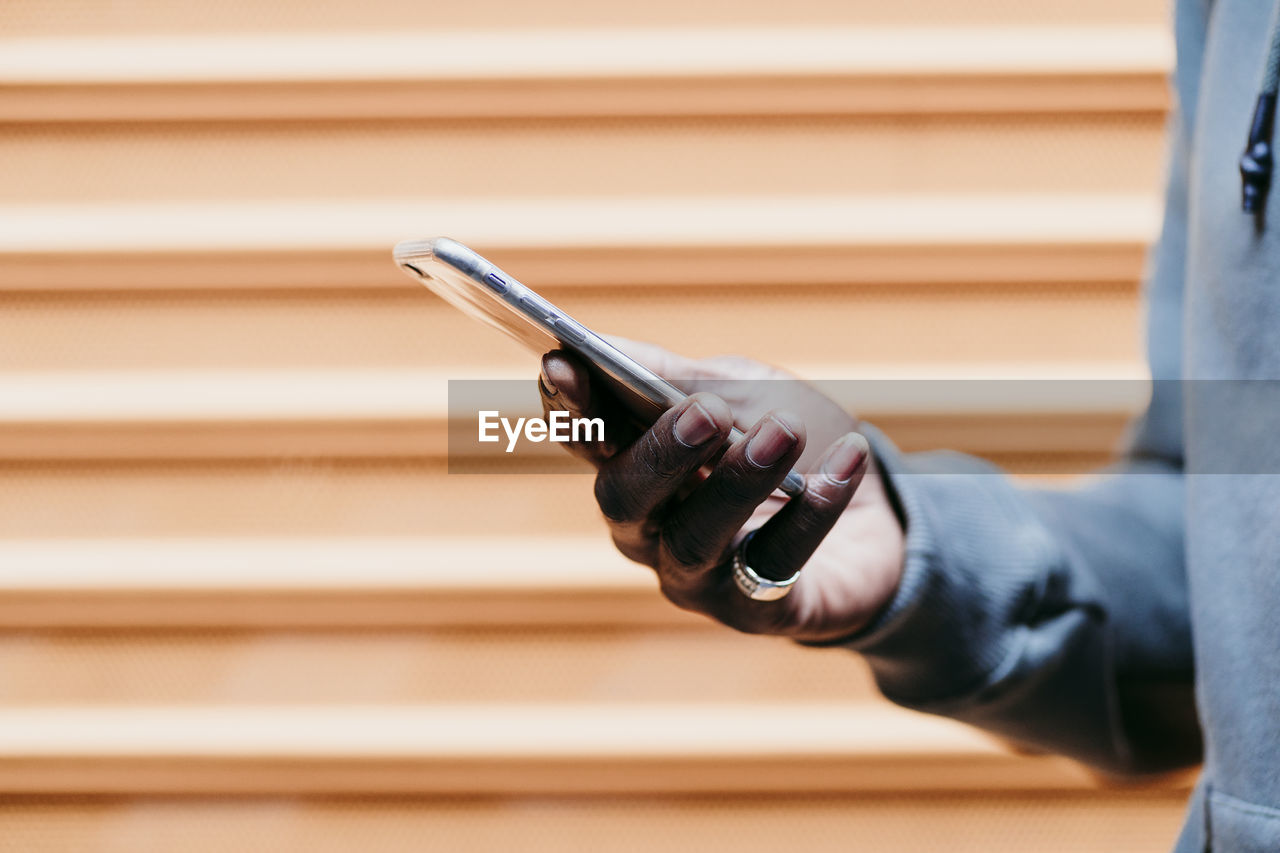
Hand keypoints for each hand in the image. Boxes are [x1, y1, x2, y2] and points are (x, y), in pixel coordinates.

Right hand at [538, 340, 905, 642]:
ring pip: (693, 539)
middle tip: (707, 413)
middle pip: (624, 499)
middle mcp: (649, 528)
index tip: (564, 363)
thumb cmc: (791, 443)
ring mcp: (696, 577)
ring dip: (739, 480)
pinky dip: (814, 510)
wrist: (875, 517)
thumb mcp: (736, 391)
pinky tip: (846, 461)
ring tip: (784, 431)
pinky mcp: (755, 612)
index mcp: (635, 463)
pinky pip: (775, 563)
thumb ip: (674, 376)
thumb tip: (604, 348)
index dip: (570, 406)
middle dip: (660, 453)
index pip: (586, 438)